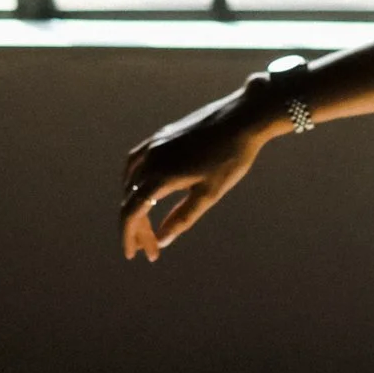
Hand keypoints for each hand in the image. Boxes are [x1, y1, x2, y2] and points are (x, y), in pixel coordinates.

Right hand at [120, 80, 270, 260]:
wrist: (243, 117)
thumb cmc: (231, 157)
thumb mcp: (209, 193)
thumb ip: (183, 217)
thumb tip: (162, 240)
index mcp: (161, 176)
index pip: (132, 212)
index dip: (130, 236)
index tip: (135, 255)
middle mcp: (151, 158)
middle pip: (131, 199)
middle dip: (137, 227)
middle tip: (151, 248)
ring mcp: (154, 144)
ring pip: (130, 180)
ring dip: (134, 204)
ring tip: (145, 224)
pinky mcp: (161, 135)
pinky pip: (136, 162)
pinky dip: (134, 182)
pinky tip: (144, 189)